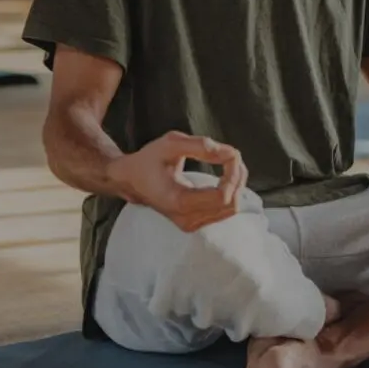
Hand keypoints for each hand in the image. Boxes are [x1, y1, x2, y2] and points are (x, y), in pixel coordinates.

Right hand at [107, 131, 248, 231]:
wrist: (130, 180)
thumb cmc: (148, 160)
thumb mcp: (170, 143)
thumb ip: (200, 146)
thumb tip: (229, 153)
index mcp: (179, 201)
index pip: (222, 197)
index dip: (233, 174)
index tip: (229, 154)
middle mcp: (186, 219)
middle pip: (231, 204)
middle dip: (237, 177)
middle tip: (230, 155)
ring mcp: (190, 224)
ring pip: (231, 209)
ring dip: (236, 184)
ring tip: (228, 163)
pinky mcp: (195, 223)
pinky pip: (224, 210)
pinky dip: (230, 191)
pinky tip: (224, 175)